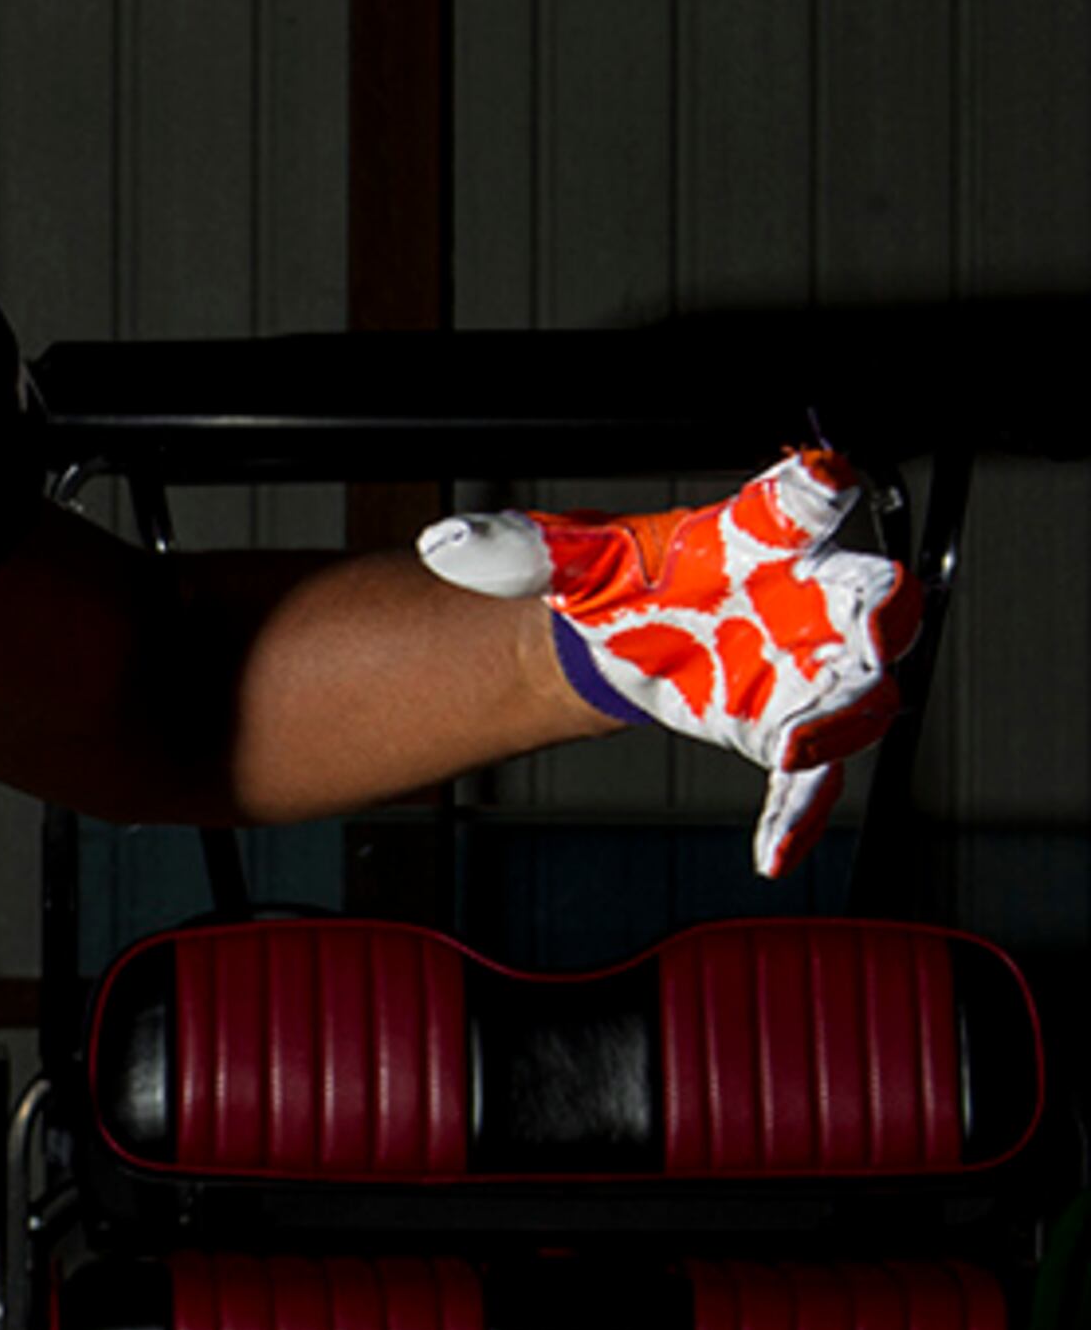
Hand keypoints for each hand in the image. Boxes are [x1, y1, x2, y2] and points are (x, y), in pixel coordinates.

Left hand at [417, 449, 918, 878]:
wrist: (620, 644)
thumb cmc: (623, 587)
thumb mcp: (568, 564)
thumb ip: (518, 551)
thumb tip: (447, 545)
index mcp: (756, 538)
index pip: (798, 502)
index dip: (818, 487)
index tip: (822, 479)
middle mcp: (802, 598)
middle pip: (872, 597)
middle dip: (882, 609)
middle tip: (872, 625)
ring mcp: (805, 666)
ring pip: (859, 693)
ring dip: (842, 721)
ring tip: (798, 749)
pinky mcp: (788, 726)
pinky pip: (814, 777)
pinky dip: (799, 815)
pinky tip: (776, 851)